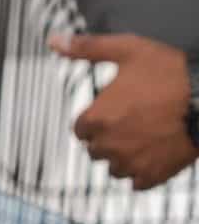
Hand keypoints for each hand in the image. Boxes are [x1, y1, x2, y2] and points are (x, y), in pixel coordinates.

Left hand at [49, 32, 198, 189]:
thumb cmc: (170, 73)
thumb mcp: (126, 50)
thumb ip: (86, 48)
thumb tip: (53, 40)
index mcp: (96, 119)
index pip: (80, 130)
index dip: (93, 120)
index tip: (110, 112)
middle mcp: (109, 145)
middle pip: (95, 150)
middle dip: (106, 139)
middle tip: (128, 124)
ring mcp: (132, 162)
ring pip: (114, 168)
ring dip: (122, 157)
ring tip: (140, 139)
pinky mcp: (155, 175)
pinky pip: (137, 183)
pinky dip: (142, 172)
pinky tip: (153, 155)